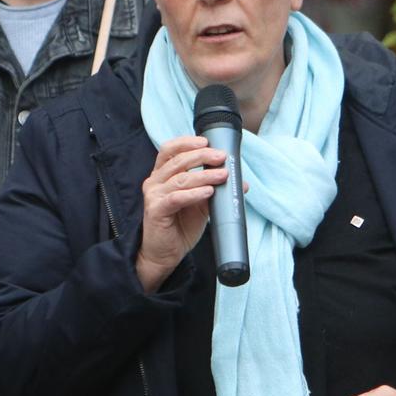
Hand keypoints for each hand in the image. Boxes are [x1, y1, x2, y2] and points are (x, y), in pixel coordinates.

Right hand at [135, 136, 229, 292]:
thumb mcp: (201, 204)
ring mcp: (154, 195)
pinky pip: (176, 198)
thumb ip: (215, 189)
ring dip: (204, 175)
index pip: (170, 150)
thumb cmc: (180, 226)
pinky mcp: (156, 210)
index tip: (207, 141)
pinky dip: (194, 193)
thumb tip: (241, 183)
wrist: (165, 254)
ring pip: (180, 178)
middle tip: (221, 157)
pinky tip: (208, 192)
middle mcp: (155, 181)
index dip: (187, 142)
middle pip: (178, 160)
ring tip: (222, 175)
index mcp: (162, 175)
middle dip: (202, 156)